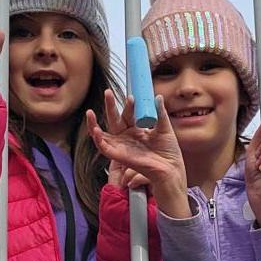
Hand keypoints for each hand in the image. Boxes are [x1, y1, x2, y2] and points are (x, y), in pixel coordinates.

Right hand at [86, 91, 190, 215]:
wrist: (170, 168)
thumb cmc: (168, 152)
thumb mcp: (164, 128)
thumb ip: (160, 112)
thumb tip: (158, 97)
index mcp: (137, 130)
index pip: (129, 114)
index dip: (128, 105)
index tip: (131, 96)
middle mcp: (127, 137)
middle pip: (114, 119)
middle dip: (110, 106)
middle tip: (108, 92)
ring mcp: (122, 146)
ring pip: (103, 134)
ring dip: (94, 124)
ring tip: (89, 112)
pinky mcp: (119, 156)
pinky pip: (104, 148)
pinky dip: (98, 140)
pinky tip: (95, 130)